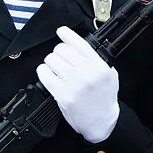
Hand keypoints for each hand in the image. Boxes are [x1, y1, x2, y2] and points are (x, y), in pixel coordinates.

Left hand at [36, 26, 119, 143]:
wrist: (101, 122)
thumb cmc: (104, 98)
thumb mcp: (108, 75)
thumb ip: (96, 59)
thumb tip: (77, 44)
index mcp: (99, 66)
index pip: (79, 43)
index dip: (67, 34)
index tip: (61, 31)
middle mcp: (86, 73)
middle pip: (62, 50)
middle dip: (59, 52)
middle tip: (61, 59)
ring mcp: (73, 84)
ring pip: (51, 60)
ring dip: (51, 62)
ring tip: (56, 68)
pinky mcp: (62, 94)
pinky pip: (44, 74)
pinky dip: (43, 72)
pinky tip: (48, 74)